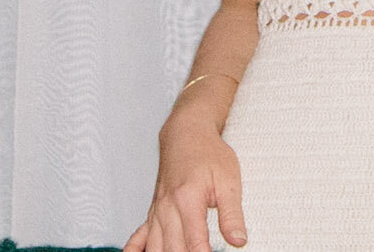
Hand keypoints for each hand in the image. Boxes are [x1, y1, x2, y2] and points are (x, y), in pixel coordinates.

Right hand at [123, 117, 246, 251]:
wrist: (186, 135)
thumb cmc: (209, 154)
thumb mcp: (229, 181)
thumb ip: (232, 214)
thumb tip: (239, 241)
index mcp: (188, 199)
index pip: (194, 240)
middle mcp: (167, 208)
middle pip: (171, 248)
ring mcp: (157, 211)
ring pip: (154, 246)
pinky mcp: (152, 212)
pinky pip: (138, 237)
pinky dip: (134, 250)